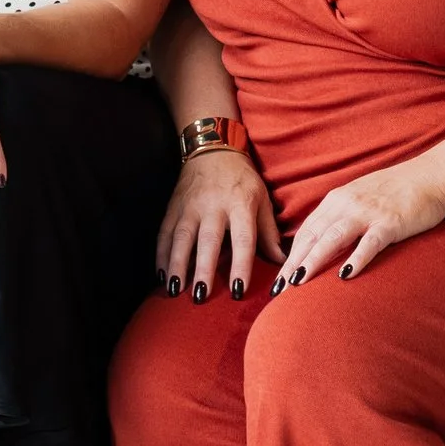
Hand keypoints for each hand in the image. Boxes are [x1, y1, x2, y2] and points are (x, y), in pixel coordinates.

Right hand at [155, 149, 282, 301]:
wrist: (213, 148)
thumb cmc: (242, 179)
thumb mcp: (262, 199)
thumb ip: (270, 233)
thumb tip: (283, 262)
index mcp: (241, 204)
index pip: (243, 239)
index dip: (241, 265)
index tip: (238, 290)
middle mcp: (214, 205)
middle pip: (208, 240)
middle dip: (203, 269)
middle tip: (201, 296)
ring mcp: (191, 205)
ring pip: (181, 237)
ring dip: (177, 264)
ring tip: (174, 290)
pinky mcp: (174, 206)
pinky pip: (165, 232)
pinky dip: (161, 254)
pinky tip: (161, 274)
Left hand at [272, 158, 444, 287]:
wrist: (432, 175)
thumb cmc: (396, 192)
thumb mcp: (359, 199)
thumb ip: (339, 217)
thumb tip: (319, 245)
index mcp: (336, 200)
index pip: (306, 231)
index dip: (289, 255)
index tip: (277, 279)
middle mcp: (347, 204)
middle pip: (313, 237)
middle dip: (293, 263)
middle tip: (279, 289)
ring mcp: (368, 212)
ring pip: (333, 238)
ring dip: (314, 260)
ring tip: (299, 282)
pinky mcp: (390, 222)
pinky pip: (370, 242)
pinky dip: (357, 258)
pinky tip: (346, 275)